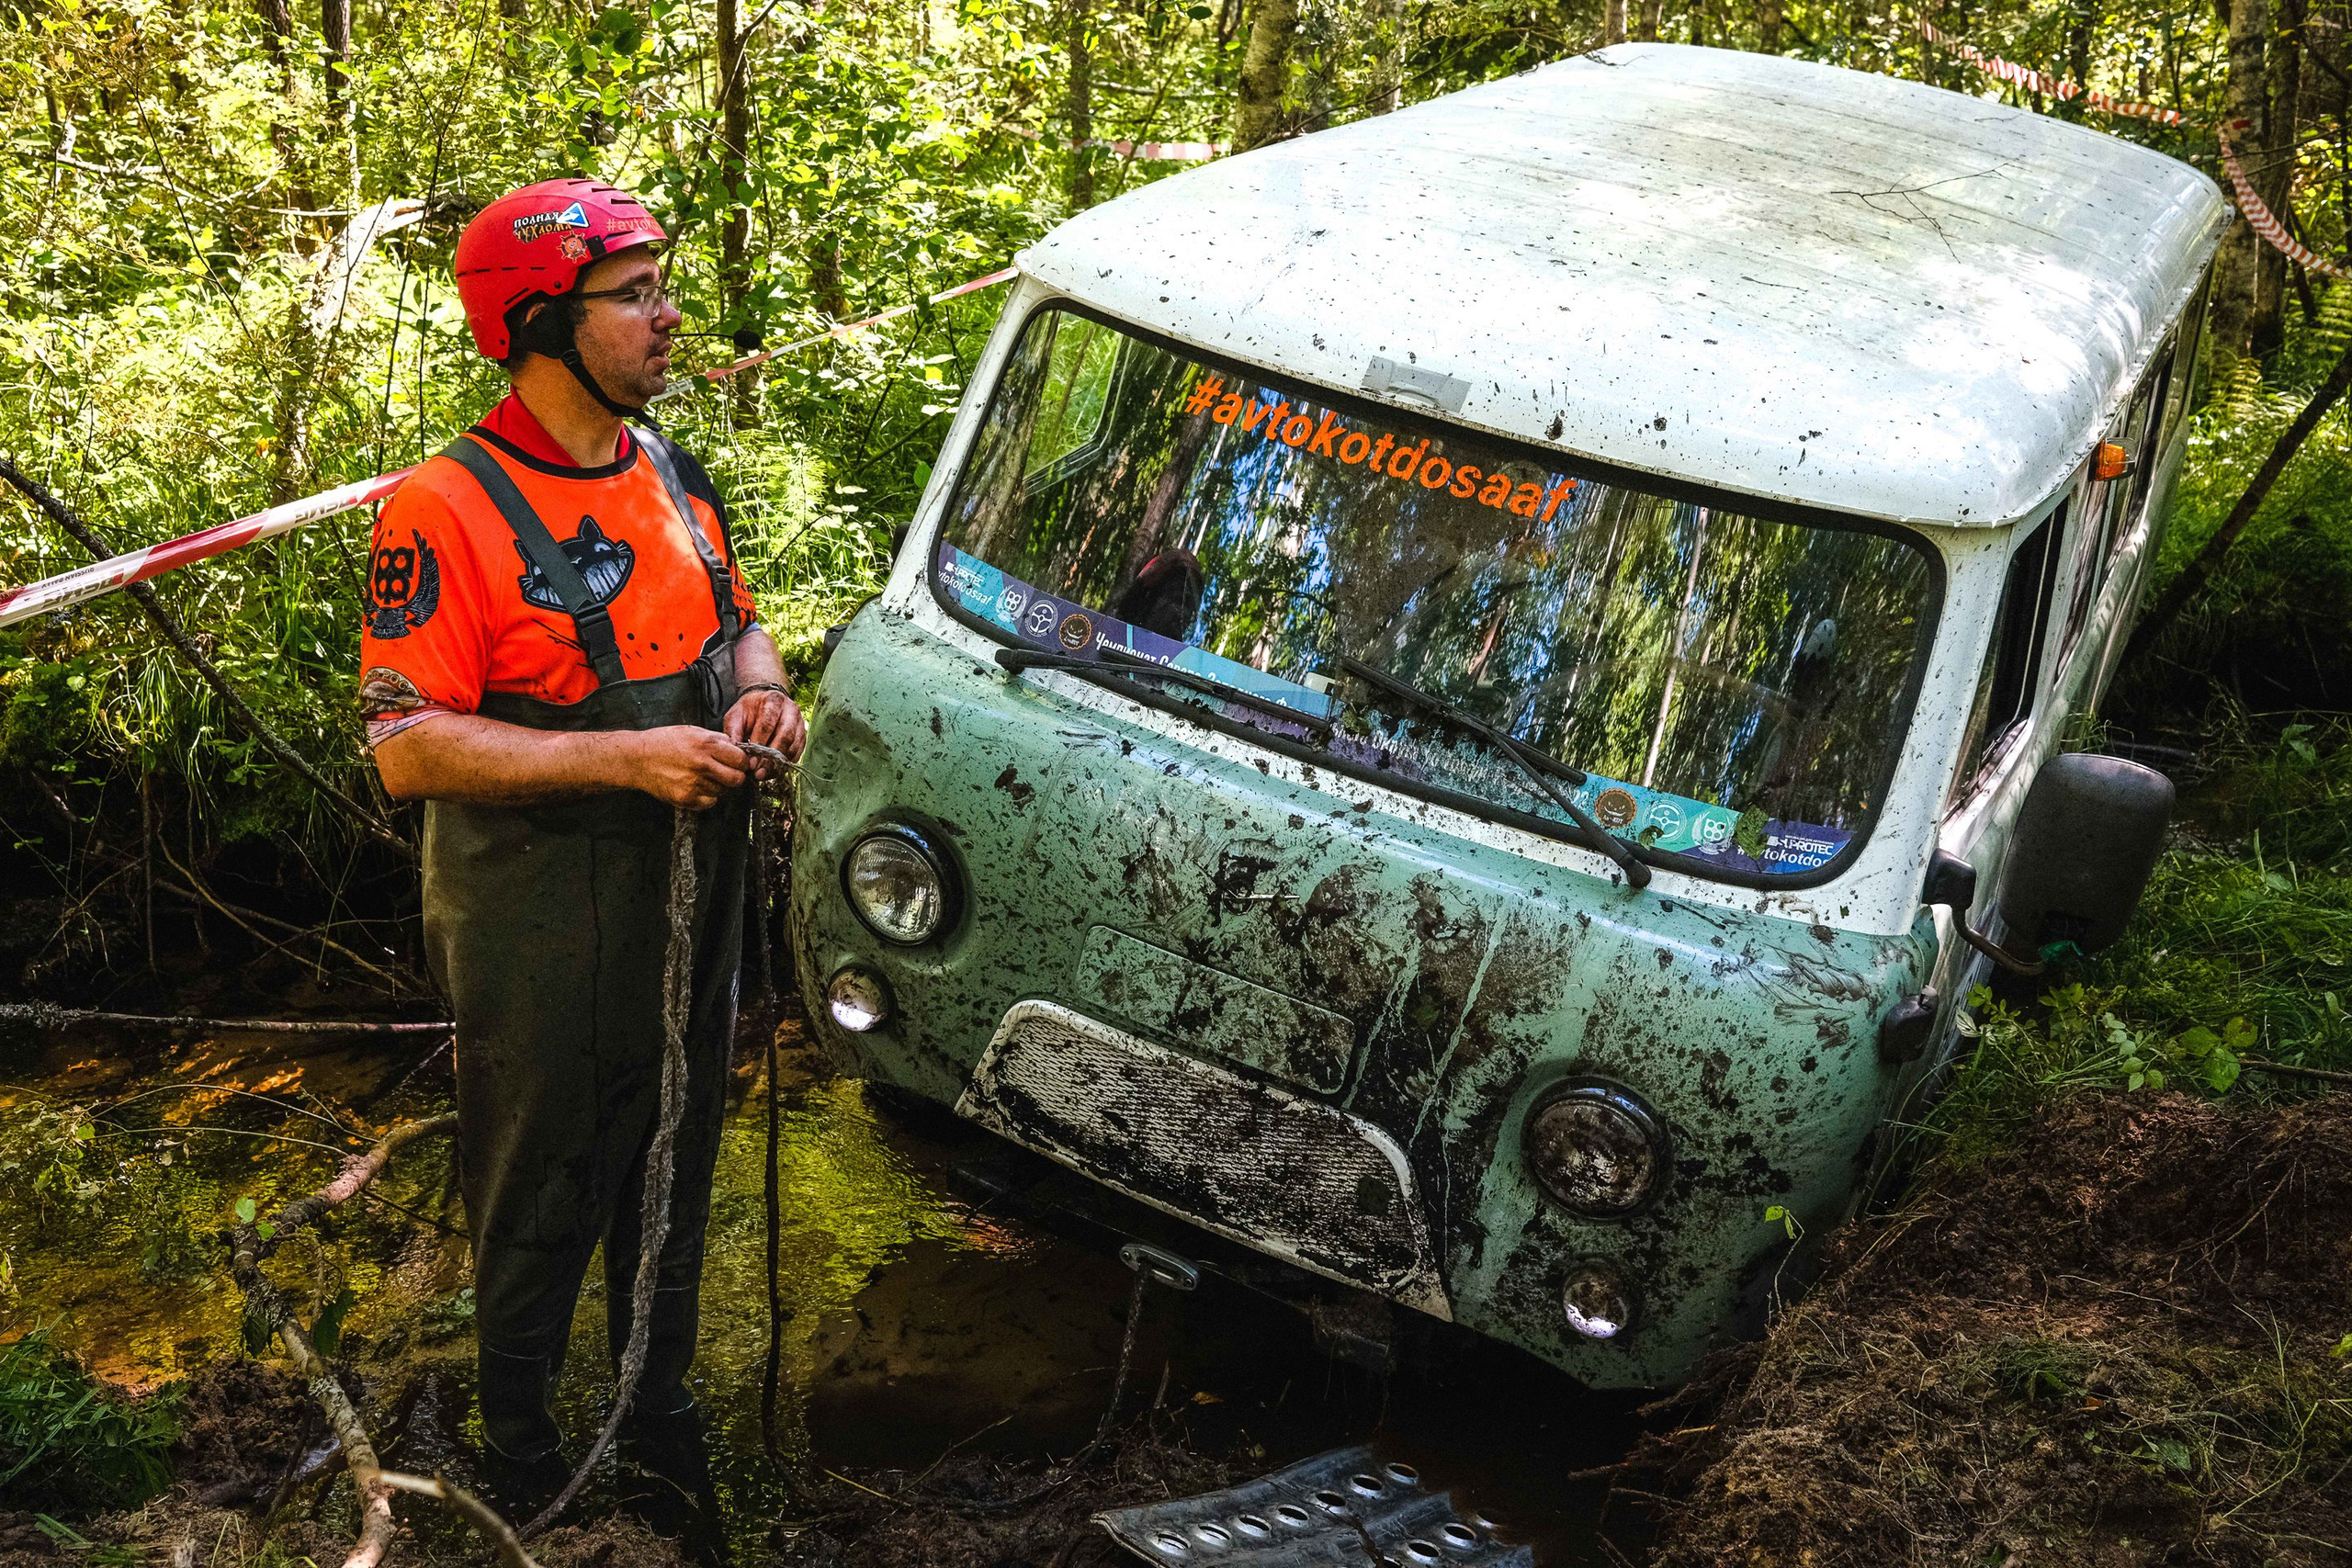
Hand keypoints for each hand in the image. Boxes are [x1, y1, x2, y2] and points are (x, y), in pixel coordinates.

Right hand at [628, 726, 748, 809]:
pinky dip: (707, 797)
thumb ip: (716, 739)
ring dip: (718, 786)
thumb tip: (735, 747)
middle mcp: (702, 764)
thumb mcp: (692, 731)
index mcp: (706, 745)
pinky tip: (696, 786)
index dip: (741, 762)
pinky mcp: (685, 798)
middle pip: (736, 779)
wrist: (637, 759)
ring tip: (703, 777)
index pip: (741, 759)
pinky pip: (709, 802)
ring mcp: (694, 783)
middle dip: (735, 776)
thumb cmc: (663, 742)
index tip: (736, 763)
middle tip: (726, 773)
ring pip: (722, 791)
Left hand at [725, 686, 805, 779]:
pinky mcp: (802, 736)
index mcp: (774, 700)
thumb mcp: (735, 716)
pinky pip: (797, 753)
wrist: (763, 705)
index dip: (759, 744)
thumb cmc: (748, 711)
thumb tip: (735, 753)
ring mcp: (800, 723)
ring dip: (778, 763)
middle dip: (771, 757)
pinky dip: (785, 764)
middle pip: (785, 736)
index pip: (768, 724)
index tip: (750, 761)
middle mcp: (791, 710)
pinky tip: (772, 771)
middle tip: (758, 772)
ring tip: (764, 774)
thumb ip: (733, 732)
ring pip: (793, 747)